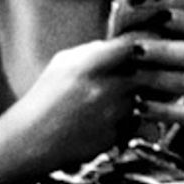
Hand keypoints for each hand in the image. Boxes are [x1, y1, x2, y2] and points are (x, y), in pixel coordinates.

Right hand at [3, 34, 153, 173]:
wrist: (32, 140)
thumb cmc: (43, 100)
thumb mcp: (62, 63)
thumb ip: (92, 51)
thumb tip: (119, 46)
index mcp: (90, 64)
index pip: (134, 45)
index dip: (148, 42)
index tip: (151, 45)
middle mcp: (105, 87)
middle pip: (148, 74)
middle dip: (148, 74)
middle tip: (142, 76)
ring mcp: (112, 114)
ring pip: (141, 100)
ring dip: (134, 99)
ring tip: (106, 102)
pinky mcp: (115, 135)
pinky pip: (131, 123)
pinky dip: (123, 121)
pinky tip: (100, 121)